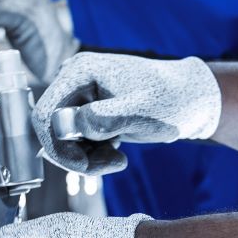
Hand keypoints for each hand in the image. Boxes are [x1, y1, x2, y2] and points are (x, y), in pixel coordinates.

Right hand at [32, 52, 220, 174]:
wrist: (192, 99)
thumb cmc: (170, 100)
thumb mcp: (139, 113)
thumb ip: (101, 119)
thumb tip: (64, 125)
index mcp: (80, 71)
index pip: (45, 114)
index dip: (57, 145)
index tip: (84, 166)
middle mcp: (74, 80)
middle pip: (52, 129)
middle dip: (76, 155)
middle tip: (111, 166)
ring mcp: (81, 96)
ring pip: (64, 139)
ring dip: (87, 157)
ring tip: (119, 159)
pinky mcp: (90, 111)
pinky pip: (78, 141)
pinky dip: (93, 153)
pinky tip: (117, 152)